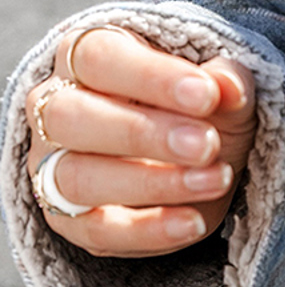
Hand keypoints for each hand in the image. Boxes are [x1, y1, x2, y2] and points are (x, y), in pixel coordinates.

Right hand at [25, 26, 255, 258]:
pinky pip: (95, 229)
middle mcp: (54, 108)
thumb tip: (229, 87)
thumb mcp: (218, 89)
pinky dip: (148, 230)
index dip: (152, 77)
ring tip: (214, 180)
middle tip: (206, 144)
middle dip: (144, 133)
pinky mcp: (68, 219)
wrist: (190, 161)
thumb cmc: (196, 109)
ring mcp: (53, 166)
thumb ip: (225, 80)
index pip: (98, 57)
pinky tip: (193, 222)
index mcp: (83, 56)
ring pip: (77, 177)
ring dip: (152, 182)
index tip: (207, 95)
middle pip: (71, 117)